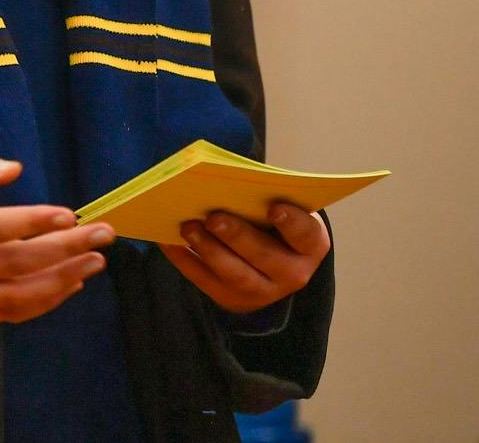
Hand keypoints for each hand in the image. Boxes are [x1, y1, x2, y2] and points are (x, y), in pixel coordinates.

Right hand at [0, 148, 114, 322]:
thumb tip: (14, 169)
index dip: (34, 223)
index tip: (72, 215)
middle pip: (15, 265)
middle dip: (65, 250)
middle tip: (104, 234)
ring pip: (16, 297)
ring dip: (62, 281)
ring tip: (96, 261)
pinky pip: (6, 313)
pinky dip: (42, 303)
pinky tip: (70, 283)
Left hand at [162, 202, 329, 314]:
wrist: (271, 262)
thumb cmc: (276, 223)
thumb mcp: (284, 208)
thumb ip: (265, 197)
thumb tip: (226, 179)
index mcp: (310, 245)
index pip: (305, 234)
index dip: (292, 223)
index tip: (274, 208)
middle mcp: (292, 274)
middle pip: (265, 257)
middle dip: (238, 237)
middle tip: (214, 217)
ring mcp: (263, 292)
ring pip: (236, 276)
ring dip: (209, 251)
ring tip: (188, 227)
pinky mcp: (233, 300)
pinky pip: (206, 282)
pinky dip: (185, 261)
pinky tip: (168, 241)